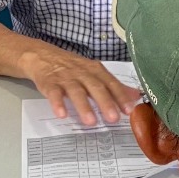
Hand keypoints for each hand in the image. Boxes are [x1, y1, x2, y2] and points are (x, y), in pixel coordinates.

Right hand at [19, 50, 141, 125]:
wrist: (42, 56)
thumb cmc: (72, 67)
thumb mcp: (94, 73)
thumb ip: (114, 86)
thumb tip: (136, 96)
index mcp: (96, 71)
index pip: (111, 83)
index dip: (120, 96)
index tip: (129, 110)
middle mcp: (82, 73)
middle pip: (95, 87)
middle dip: (105, 102)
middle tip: (113, 118)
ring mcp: (65, 78)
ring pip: (76, 91)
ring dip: (84, 106)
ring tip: (91, 122)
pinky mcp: (49, 83)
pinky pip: (54, 93)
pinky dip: (58, 103)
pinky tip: (62, 114)